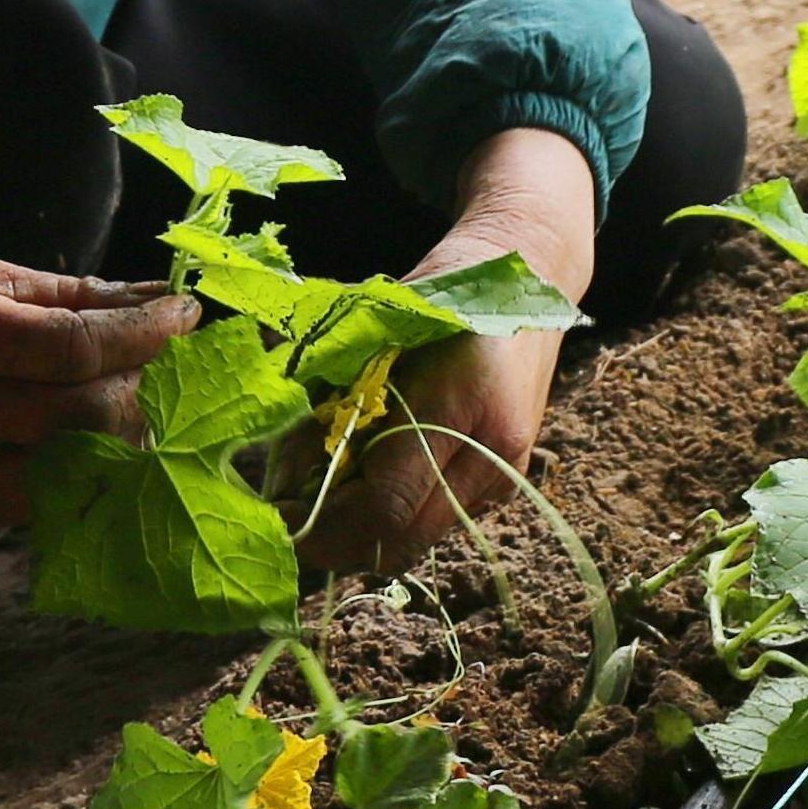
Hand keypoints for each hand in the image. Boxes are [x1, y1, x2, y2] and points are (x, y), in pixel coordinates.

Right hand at [0, 254, 187, 530]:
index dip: (142, 336)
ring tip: (141, 403)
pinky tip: (90, 440)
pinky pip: (30, 502)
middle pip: (76, 418)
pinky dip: (72, 472)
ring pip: (63, 472)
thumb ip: (66, 296)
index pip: (69, 348)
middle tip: (172, 366)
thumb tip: (157, 304)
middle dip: (141, 391)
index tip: (186, 316)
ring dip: (118, 441)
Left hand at [298, 129, 597, 573]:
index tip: (280, 513)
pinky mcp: (508, 479)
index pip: (387, 501)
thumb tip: (282, 479)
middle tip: (294, 513)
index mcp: (460, 401)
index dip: (325, 522)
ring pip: (419, 539)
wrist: (528, 269)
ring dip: (366, 531)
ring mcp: (507, 471)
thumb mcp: (373, 329)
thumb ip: (327, 399)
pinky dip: (396, 514)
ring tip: (330, 491)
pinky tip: (372, 479)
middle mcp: (493, 450)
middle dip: (339, 539)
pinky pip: (437, 521)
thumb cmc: (442, 291)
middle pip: (402, 538)